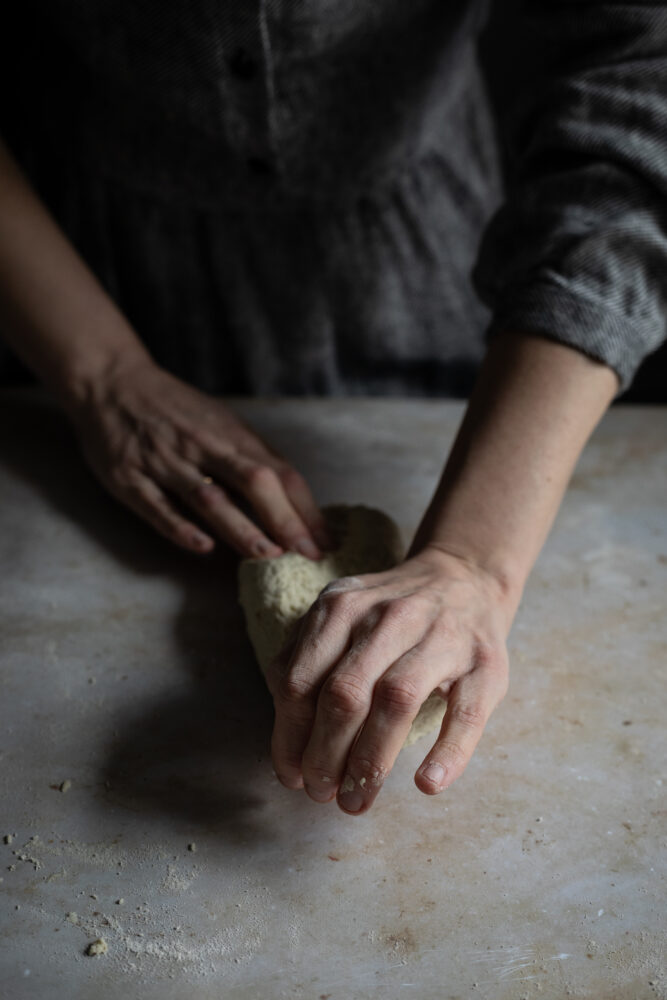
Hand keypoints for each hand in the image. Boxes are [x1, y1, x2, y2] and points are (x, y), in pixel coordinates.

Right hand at [67, 355, 329, 556]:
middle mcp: (203, 447)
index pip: (279, 472)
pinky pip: (158, 506)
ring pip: (208, 497)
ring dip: (240, 527)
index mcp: (231, 435)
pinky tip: (203, 546)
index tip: (325, 541)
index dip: (305, 508)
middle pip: (253, 481)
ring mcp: (166, 462)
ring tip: (266, 555)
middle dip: (284, 519)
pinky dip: (181, 527)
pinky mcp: (130, 477)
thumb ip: (252, 459)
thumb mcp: (221, 423)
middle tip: (307, 553)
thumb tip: (293, 504)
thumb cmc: (176, 410)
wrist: (112, 383)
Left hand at [266, 544, 510, 814]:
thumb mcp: (342, 617)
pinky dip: (447, 752)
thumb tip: (286, 734)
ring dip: (371, 761)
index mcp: (343, 608)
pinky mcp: (486, 662)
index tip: (292, 776)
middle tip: (322, 794)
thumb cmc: (392, 615)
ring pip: (396, 699)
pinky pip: (465, 711)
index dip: (289, 737)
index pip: (300, 680)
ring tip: (358, 800)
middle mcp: (389, 616)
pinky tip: (427, 783)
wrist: (467, 577)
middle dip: (325, 755)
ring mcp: (441, 636)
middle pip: (344, 693)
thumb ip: (305, 659)